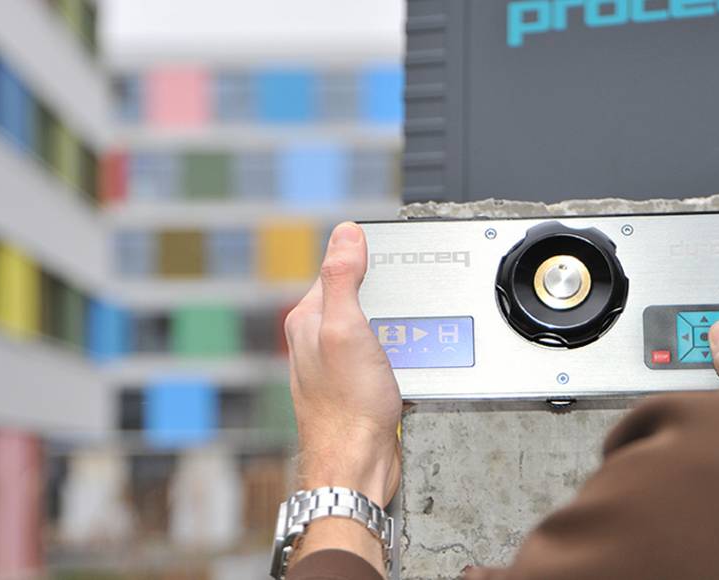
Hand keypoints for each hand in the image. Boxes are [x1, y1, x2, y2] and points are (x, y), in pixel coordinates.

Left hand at [284, 221, 401, 507]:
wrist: (357, 465)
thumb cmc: (346, 407)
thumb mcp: (346, 330)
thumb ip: (343, 278)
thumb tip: (346, 234)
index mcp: (307, 319)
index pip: (337, 269)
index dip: (368, 262)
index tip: (394, 262)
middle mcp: (317, 338)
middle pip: (360, 296)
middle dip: (388, 298)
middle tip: (407, 307)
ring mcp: (338, 362)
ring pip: (375, 326)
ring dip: (398, 328)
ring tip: (411, 337)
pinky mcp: (358, 383)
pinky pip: (384, 354)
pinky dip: (401, 353)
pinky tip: (410, 360)